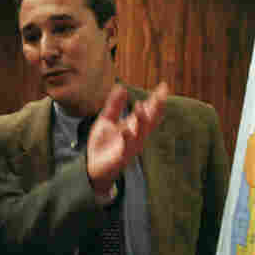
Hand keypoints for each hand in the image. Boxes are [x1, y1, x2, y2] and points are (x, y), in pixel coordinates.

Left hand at [86, 82, 167, 201]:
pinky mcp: (121, 157)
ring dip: (141, 121)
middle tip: (161, 95)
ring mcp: (130, 147)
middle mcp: (136, 136)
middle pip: (150, 121)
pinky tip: (125, 129)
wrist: (91, 167)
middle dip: (156, 109)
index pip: (148, 111)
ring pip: (140, 134)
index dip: (156, 99)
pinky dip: (127, 138)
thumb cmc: (101, 145)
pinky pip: (126, 148)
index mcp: (133, 126)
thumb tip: (121, 87)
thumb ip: (114, 105)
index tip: (163, 86)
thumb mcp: (106, 120)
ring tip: (141, 106)